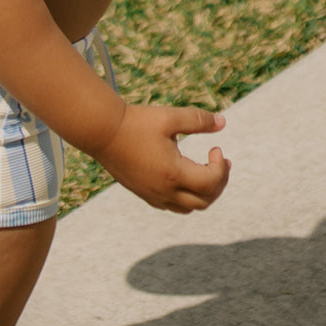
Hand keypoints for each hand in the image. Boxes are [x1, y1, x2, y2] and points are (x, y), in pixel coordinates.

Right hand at [93, 104, 230, 213]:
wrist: (102, 131)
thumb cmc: (136, 122)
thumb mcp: (169, 117)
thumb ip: (198, 121)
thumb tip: (223, 122)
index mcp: (174, 174)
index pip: (211, 182)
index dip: (220, 166)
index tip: (215, 147)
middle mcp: (165, 191)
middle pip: (205, 201)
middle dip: (218, 182)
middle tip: (220, 162)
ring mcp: (153, 195)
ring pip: (189, 208)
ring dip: (204, 193)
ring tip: (206, 172)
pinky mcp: (143, 193)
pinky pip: (172, 206)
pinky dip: (186, 197)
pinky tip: (183, 177)